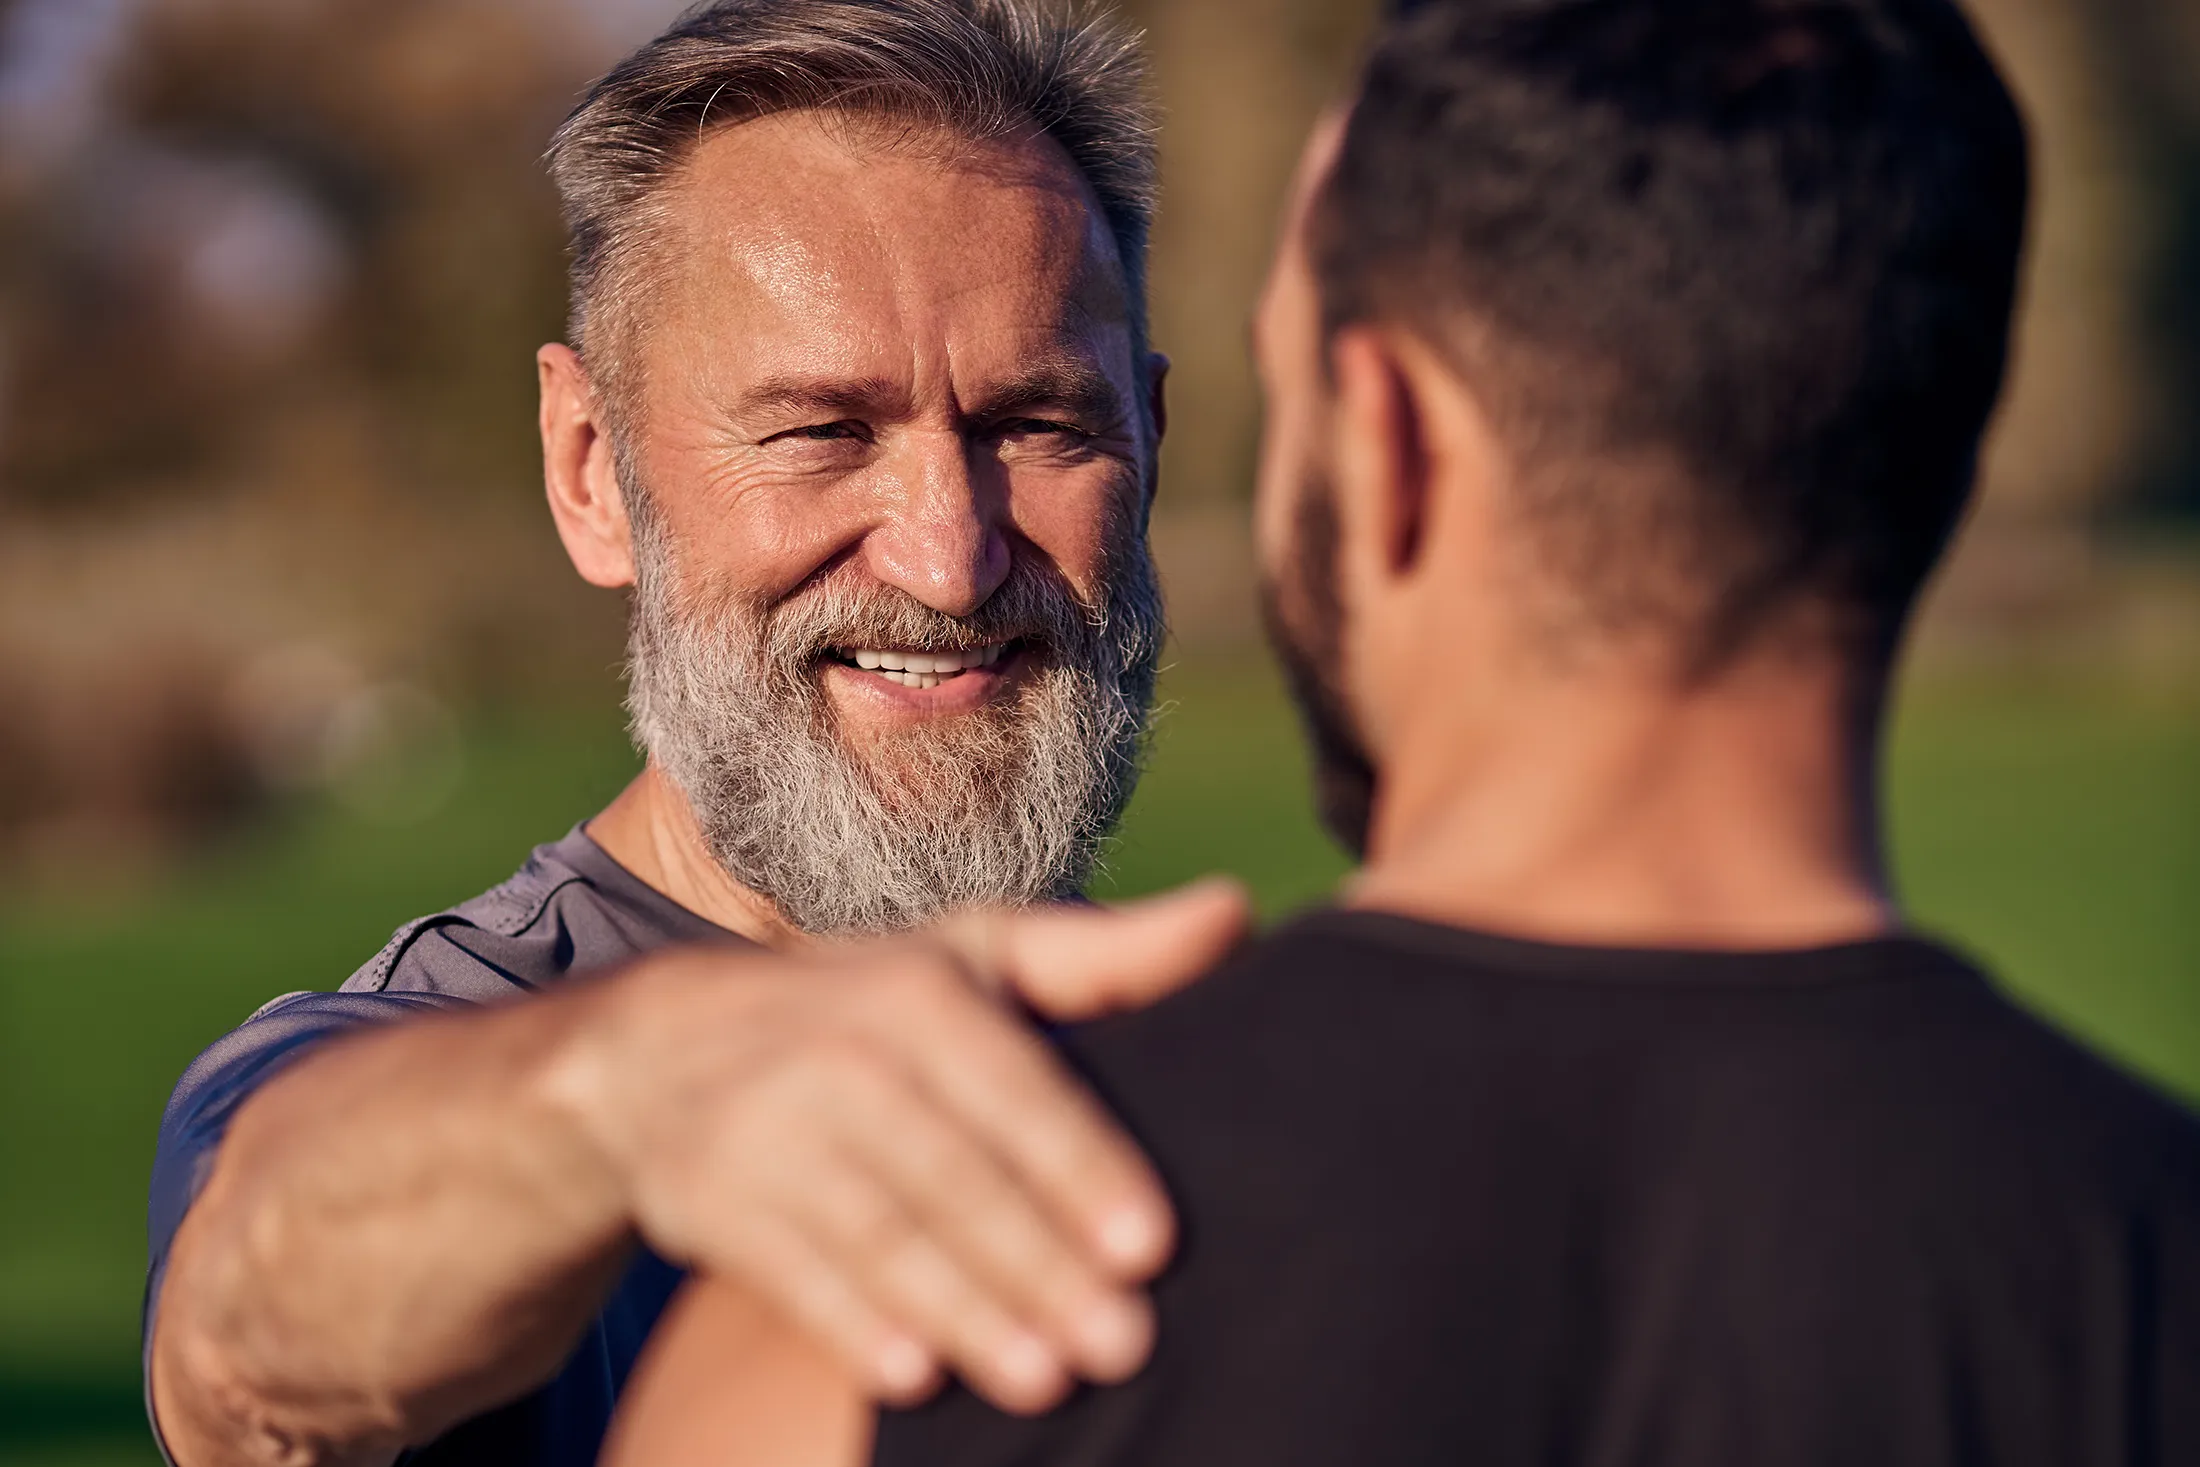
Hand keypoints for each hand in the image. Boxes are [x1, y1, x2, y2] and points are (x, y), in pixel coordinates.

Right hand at [552, 879, 1249, 1413]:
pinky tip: (913, 1378)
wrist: (661, 1043)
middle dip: (1038, 1264)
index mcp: (919, 994)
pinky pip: (789, 1271)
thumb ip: (1109, 954)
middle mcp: (838, 1056)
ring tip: (1044, 1378)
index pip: (1015, 1091)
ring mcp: (763, 1131)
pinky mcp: (707, 1200)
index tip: (1149, 1244)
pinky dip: (849, 1324)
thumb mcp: (981, 958)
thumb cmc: (871, 1003)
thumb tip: (1237, 912)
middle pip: (952, 1176)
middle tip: (1123, 1341)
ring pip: (878, 1232)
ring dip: (961, 1310)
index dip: (1080, 1168)